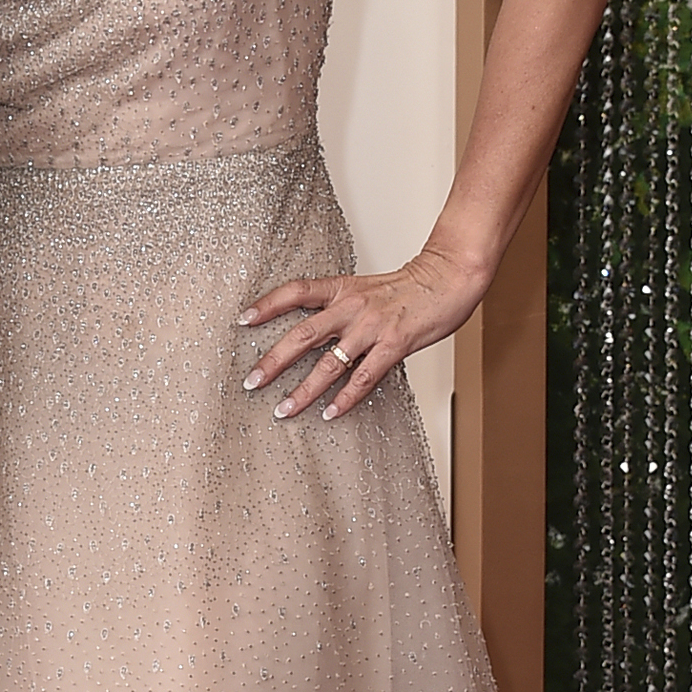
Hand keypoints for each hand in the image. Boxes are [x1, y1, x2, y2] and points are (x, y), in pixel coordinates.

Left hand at [239, 242, 493, 420]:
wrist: (449, 277)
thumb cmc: (409, 287)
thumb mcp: (366, 289)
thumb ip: (340, 308)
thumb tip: (314, 333)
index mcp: (342, 289)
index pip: (295, 291)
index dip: (267, 304)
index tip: (242, 320)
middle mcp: (352, 307)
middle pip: (302, 335)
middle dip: (273, 361)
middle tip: (251, 382)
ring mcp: (372, 327)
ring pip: (329, 363)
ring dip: (304, 390)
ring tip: (284, 410)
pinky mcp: (394, 345)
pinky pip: (364, 377)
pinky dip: (345, 398)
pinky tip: (330, 413)